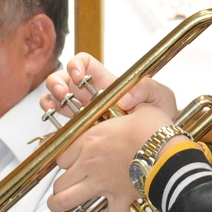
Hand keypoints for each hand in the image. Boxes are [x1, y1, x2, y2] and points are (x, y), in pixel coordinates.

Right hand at [42, 52, 178, 120]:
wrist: (158, 148)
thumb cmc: (162, 119)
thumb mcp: (162, 98)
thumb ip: (148, 88)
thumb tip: (125, 97)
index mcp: (106, 83)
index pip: (84, 63)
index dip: (76, 65)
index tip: (79, 77)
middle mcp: (90, 96)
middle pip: (63, 79)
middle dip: (57, 83)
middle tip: (62, 94)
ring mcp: (82, 114)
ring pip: (55, 99)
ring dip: (49, 100)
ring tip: (54, 108)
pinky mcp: (79, 133)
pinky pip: (59, 126)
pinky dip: (52, 124)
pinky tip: (56, 127)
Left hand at [48, 105, 177, 211]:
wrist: (168, 151)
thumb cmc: (155, 129)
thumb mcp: (141, 107)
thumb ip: (130, 102)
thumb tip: (128, 96)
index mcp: (90, 140)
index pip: (61, 155)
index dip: (64, 161)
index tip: (70, 163)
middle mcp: (90, 163)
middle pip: (58, 181)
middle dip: (58, 188)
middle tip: (63, 189)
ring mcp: (101, 182)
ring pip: (66, 200)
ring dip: (63, 205)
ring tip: (63, 207)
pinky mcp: (119, 198)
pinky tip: (117, 211)